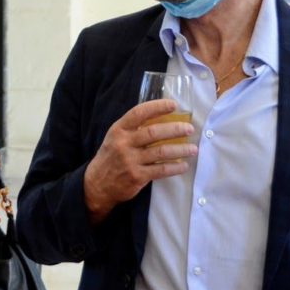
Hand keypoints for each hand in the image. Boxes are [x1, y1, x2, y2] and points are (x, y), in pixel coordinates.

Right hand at [84, 98, 196, 223]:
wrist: (97, 184)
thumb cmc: (111, 157)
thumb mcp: (115, 138)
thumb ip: (133, 129)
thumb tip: (162, 119)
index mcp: (119, 130)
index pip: (139, 113)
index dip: (157, 107)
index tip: (173, 105)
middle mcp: (124, 143)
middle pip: (153, 133)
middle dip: (175, 129)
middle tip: (189, 129)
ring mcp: (130, 161)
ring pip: (161, 152)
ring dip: (180, 150)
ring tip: (193, 149)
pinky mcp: (137, 176)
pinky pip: (161, 170)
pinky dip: (175, 167)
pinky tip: (183, 166)